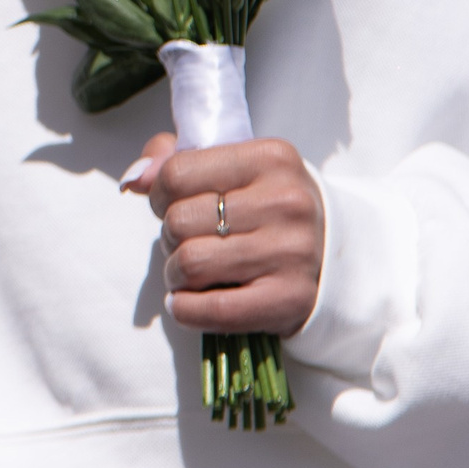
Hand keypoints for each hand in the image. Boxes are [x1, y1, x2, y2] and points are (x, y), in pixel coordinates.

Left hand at [122, 134, 324, 337]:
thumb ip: (177, 160)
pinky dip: (186, 310)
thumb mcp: (236, 169)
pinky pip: (212, 309)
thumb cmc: (270, 210)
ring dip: (176, 275)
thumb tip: (134, 178)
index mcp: (271, 157)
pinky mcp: (289, 298)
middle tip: (188, 243)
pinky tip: (188, 303)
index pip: (178, 172)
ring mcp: (290, 251)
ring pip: (189, 263)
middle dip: (170, 237)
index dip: (159, 194)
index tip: (172, 206)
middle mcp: (285, 201)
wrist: (334, 259)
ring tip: (191, 273)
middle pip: (179, 220)